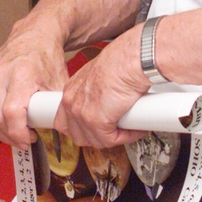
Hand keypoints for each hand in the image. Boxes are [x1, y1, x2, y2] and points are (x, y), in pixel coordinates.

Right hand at [0, 18, 70, 149]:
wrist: (35, 35)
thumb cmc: (47, 56)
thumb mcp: (59, 83)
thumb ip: (58, 107)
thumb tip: (63, 130)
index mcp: (21, 75)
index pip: (11, 114)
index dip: (18, 133)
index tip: (29, 140)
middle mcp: (0, 74)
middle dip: (10, 137)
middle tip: (24, 140)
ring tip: (14, 134)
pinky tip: (2, 124)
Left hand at [54, 24, 150, 148]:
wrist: (129, 60)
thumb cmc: (120, 62)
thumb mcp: (99, 77)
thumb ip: (96, 93)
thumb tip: (107, 105)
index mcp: (71, 91)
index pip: (66, 121)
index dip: (82, 129)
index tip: (97, 129)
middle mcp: (71, 102)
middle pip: (77, 135)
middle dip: (97, 138)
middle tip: (115, 132)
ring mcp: (81, 113)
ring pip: (94, 141)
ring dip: (114, 138)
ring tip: (128, 130)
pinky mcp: (96, 122)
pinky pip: (110, 140)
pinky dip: (125, 137)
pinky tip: (135, 129)